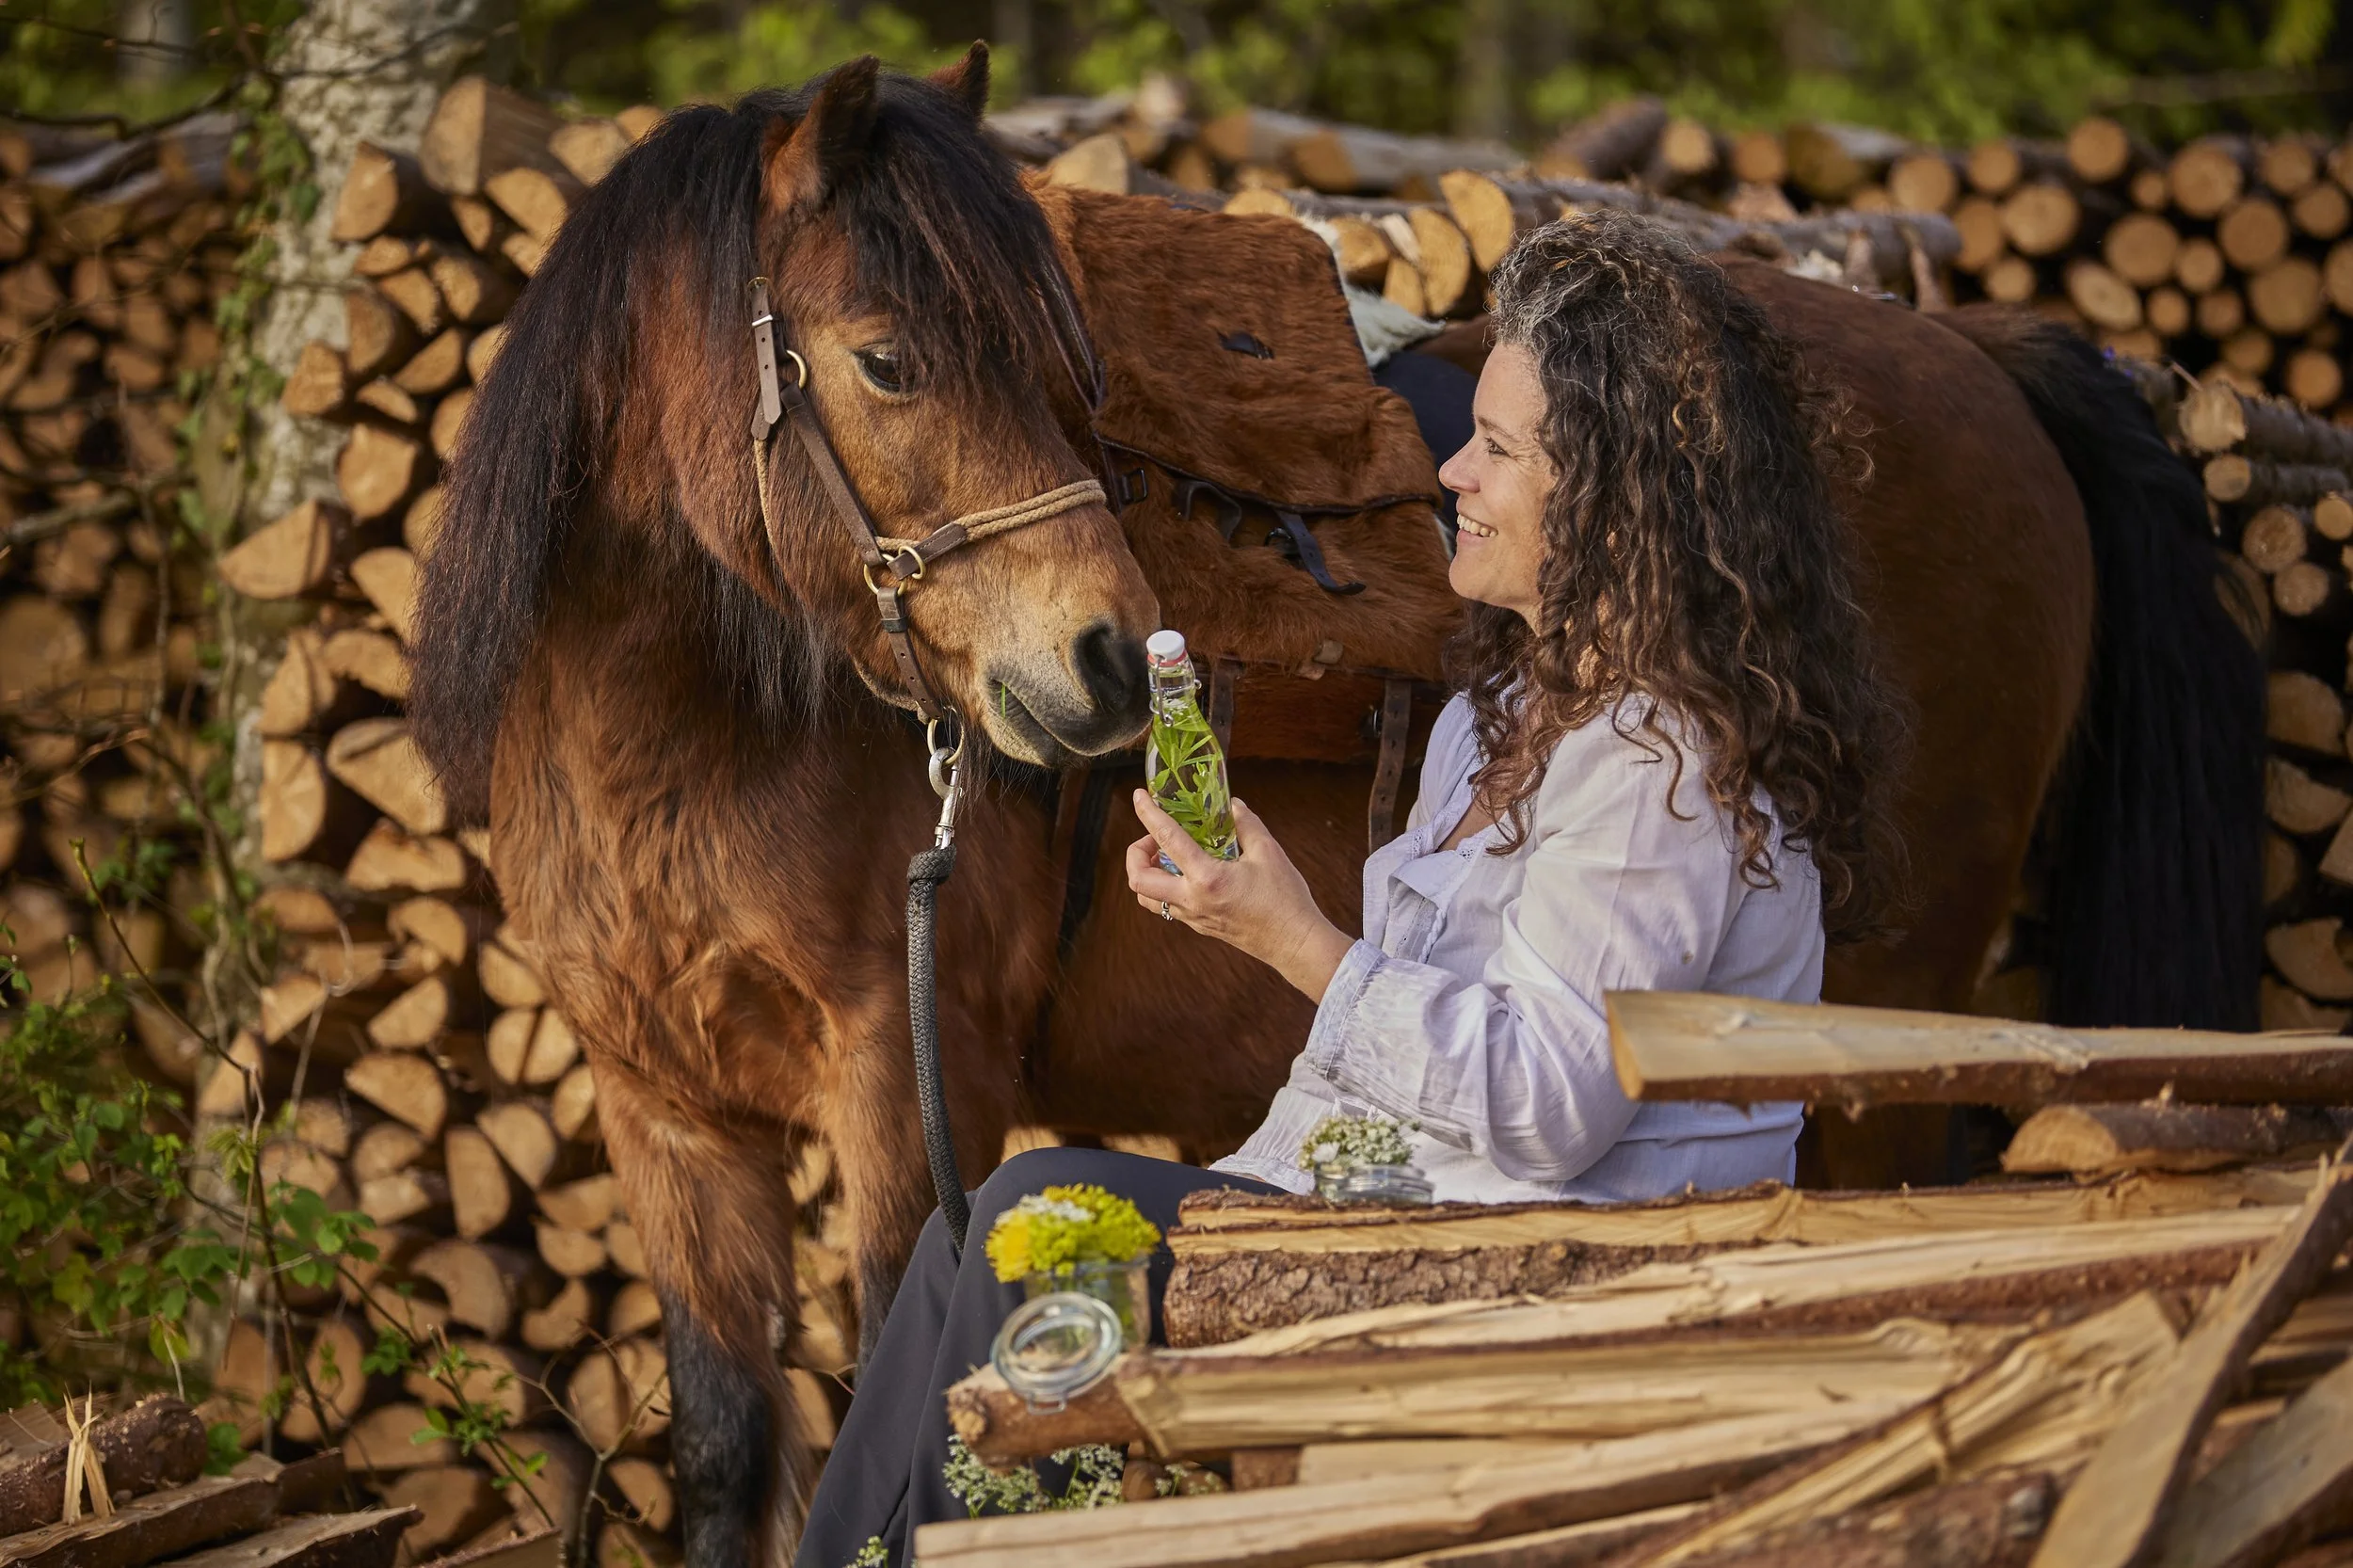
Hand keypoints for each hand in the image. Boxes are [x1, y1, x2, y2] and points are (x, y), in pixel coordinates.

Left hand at [1125, 790, 1355, 1001]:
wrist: (1294, 942)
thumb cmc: (1285, 899)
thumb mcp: (1268, 852)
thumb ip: (1246, 824)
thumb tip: (1231, 806)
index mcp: (1207, 878)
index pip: (1166, 839)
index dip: (1147, 813)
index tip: (1139, 797)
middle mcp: (1192, 900)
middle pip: (1138, 880)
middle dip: (1135, 854)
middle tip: (1154, 839)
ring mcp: (1193, 917)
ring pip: (1147, 898)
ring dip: (1146, 873)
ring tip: (1165, 856)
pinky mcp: (1200, 926)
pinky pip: (1167, 907)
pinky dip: (1165, 886)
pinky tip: (1186, 873)